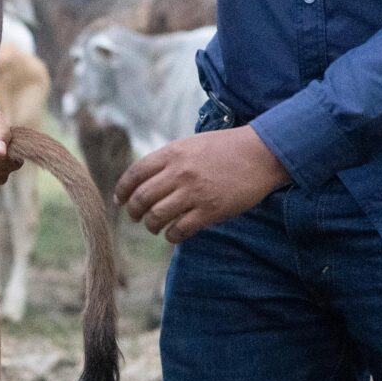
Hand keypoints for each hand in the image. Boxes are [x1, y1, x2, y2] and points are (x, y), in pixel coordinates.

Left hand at [115, 126, 288, 243]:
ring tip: (155, 227)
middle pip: (142, 198)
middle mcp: (179, 173)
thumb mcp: (192, 144)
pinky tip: (173, 234)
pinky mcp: (210, 211)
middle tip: (135, 217)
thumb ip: (170, 160)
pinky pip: (180, 230)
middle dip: (134, 211)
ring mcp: (194, 193)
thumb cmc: (227, 148)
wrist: (261, 154)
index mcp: (172, 153)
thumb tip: (146, 180)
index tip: (120, 200)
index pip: (135, 174)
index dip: (123, 190)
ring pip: (157, 217)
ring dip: (151, 226)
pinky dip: (172, 235)